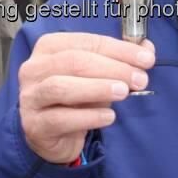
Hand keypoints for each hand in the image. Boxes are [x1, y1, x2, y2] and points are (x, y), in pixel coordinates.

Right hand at [18, 33, 154, 164]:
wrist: (53, 136)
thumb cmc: (74, 99)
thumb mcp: (97, 76)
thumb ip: (120, 61)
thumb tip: (147, 50)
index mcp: (49, 48)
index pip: (86, 42)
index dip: (118, 49)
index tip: (146, 59)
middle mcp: (34, 69)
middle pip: (73, 61)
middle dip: (112, 68)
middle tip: (139, 78)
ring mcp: (31, 97)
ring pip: (61, 87)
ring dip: (97, 88)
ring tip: (123, 92)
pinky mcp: (35, 125)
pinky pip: (60, 118)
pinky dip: (88, 116)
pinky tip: (108, 116)